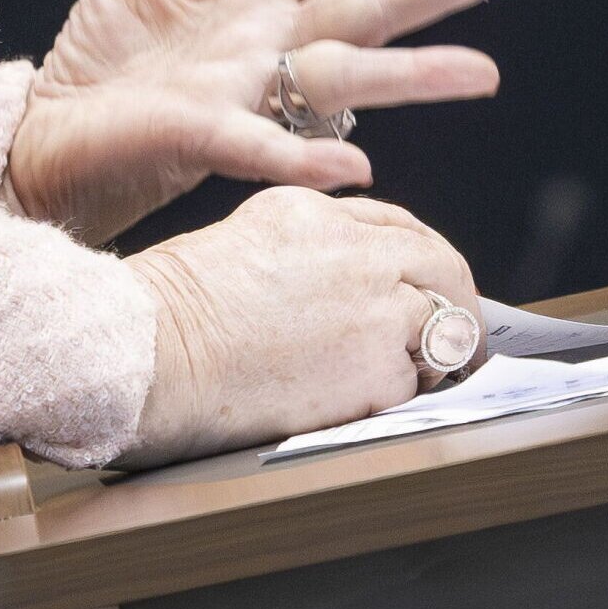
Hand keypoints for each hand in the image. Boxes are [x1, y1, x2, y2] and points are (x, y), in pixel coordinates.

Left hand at [4, 0, 524, 244]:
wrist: (37, 145)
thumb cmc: (96, 70)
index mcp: (263, 9)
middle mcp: (269, 54)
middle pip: (368, 11)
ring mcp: (243, 99)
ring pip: (341, 79)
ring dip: (411, 76)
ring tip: (483, 73)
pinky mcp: (197, 140)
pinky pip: (260, 147)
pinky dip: (306, 154)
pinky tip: (355, 167)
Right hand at [118, 189, 481, 465]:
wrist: (146, 357)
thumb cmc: (166, 315)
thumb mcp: (241, 243)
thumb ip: (305, 248)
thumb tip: (353, 274)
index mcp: (313, 210)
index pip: (397, 225)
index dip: (421, 260)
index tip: (430, 284)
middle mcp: (354, 249)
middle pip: (442, 265)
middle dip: (458, 299)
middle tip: (461, 331)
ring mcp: (373, 305)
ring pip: (443, 322)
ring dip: (439, 349)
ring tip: (427, 373)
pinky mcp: (376, 364)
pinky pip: (417, 378)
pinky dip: (407, 390)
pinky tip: (377, 398)